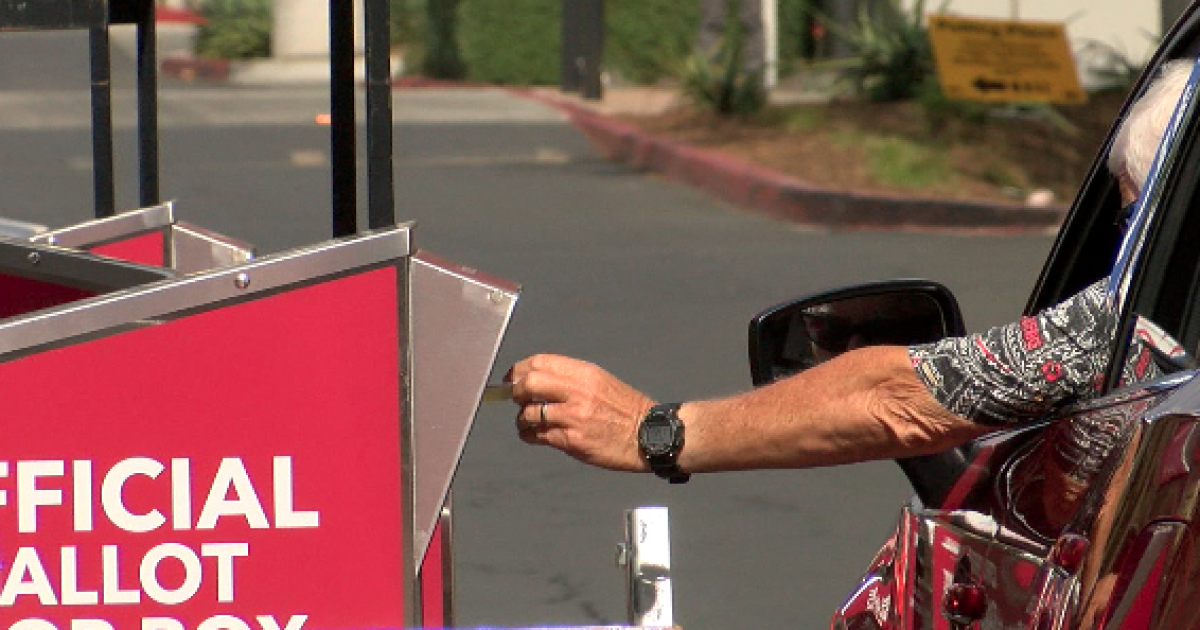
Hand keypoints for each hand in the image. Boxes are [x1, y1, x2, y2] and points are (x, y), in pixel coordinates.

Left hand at [507, 354, 654, 471]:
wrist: (649, 435)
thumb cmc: (627, 410)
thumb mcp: (601, 381)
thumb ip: (571, 379)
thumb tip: (537, 379)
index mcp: (585, 373)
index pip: (540, 362)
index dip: (519, 369)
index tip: (512, 377)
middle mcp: (578, 392)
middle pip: (529, 383)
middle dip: (516, 391)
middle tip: (516, 398)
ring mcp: (574, 417)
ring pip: (529, 412)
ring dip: (522, 418)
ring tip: (525, 421)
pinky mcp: (572, 440)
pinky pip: (539, 436)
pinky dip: (529, 435)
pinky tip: (532, 435)